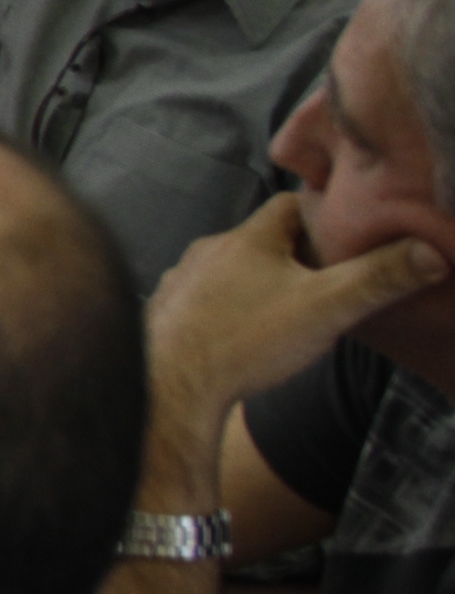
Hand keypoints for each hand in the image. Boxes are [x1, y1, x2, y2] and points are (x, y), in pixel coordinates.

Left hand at [147, 193, 446, 490]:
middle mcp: (207, 250)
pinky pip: (204, 298)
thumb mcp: (327, 307)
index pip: (291, 205)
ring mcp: (180, 281)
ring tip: (287, 308)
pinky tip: (242, 331)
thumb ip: (379, 278)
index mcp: (247, 238)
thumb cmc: (249, 342)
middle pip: (261, 239)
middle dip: (294, 253)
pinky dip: (227, 306)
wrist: (173, 389)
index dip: (324, 216)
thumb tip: (432, 252)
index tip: (348, 234)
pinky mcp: (165, 312)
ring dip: (258, 281)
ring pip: (230, 269)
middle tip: (326, 278)